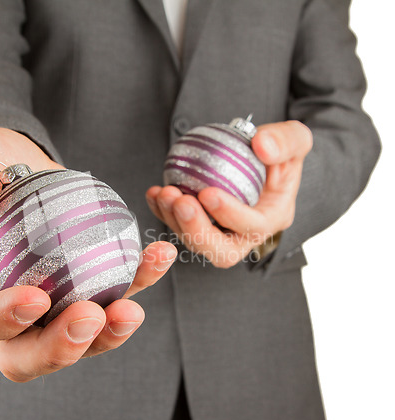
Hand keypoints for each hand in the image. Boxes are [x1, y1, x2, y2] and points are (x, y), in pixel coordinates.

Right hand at [0, 128, 176, 381]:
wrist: (19, 165)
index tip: (35, 298)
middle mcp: (6, 307)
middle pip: (25, 355)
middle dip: (59, 348)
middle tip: (91, 317)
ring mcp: (50, 303)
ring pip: (77, 340)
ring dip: (108, 333)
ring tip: (132, 310)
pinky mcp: (86, 284)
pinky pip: (115, 292)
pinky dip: (140, 280)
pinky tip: (160, 255)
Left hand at [146, 120, 311, 267]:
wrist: (261, 160)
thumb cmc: (281, 152)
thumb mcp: (296, 139)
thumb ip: (286, 141)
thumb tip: (261, 145)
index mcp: (272, 219)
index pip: (253, 227)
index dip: (230, 214)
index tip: (208, 192)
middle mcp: (245, 235)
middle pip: (221, 251)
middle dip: (197, 231)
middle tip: (181, 202)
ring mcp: (220, 234)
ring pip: (195, 242)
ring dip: (175, 221)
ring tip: (164, 192)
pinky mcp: (199, 226)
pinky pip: (178, 226)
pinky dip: (163, 212)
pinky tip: (153, 193)